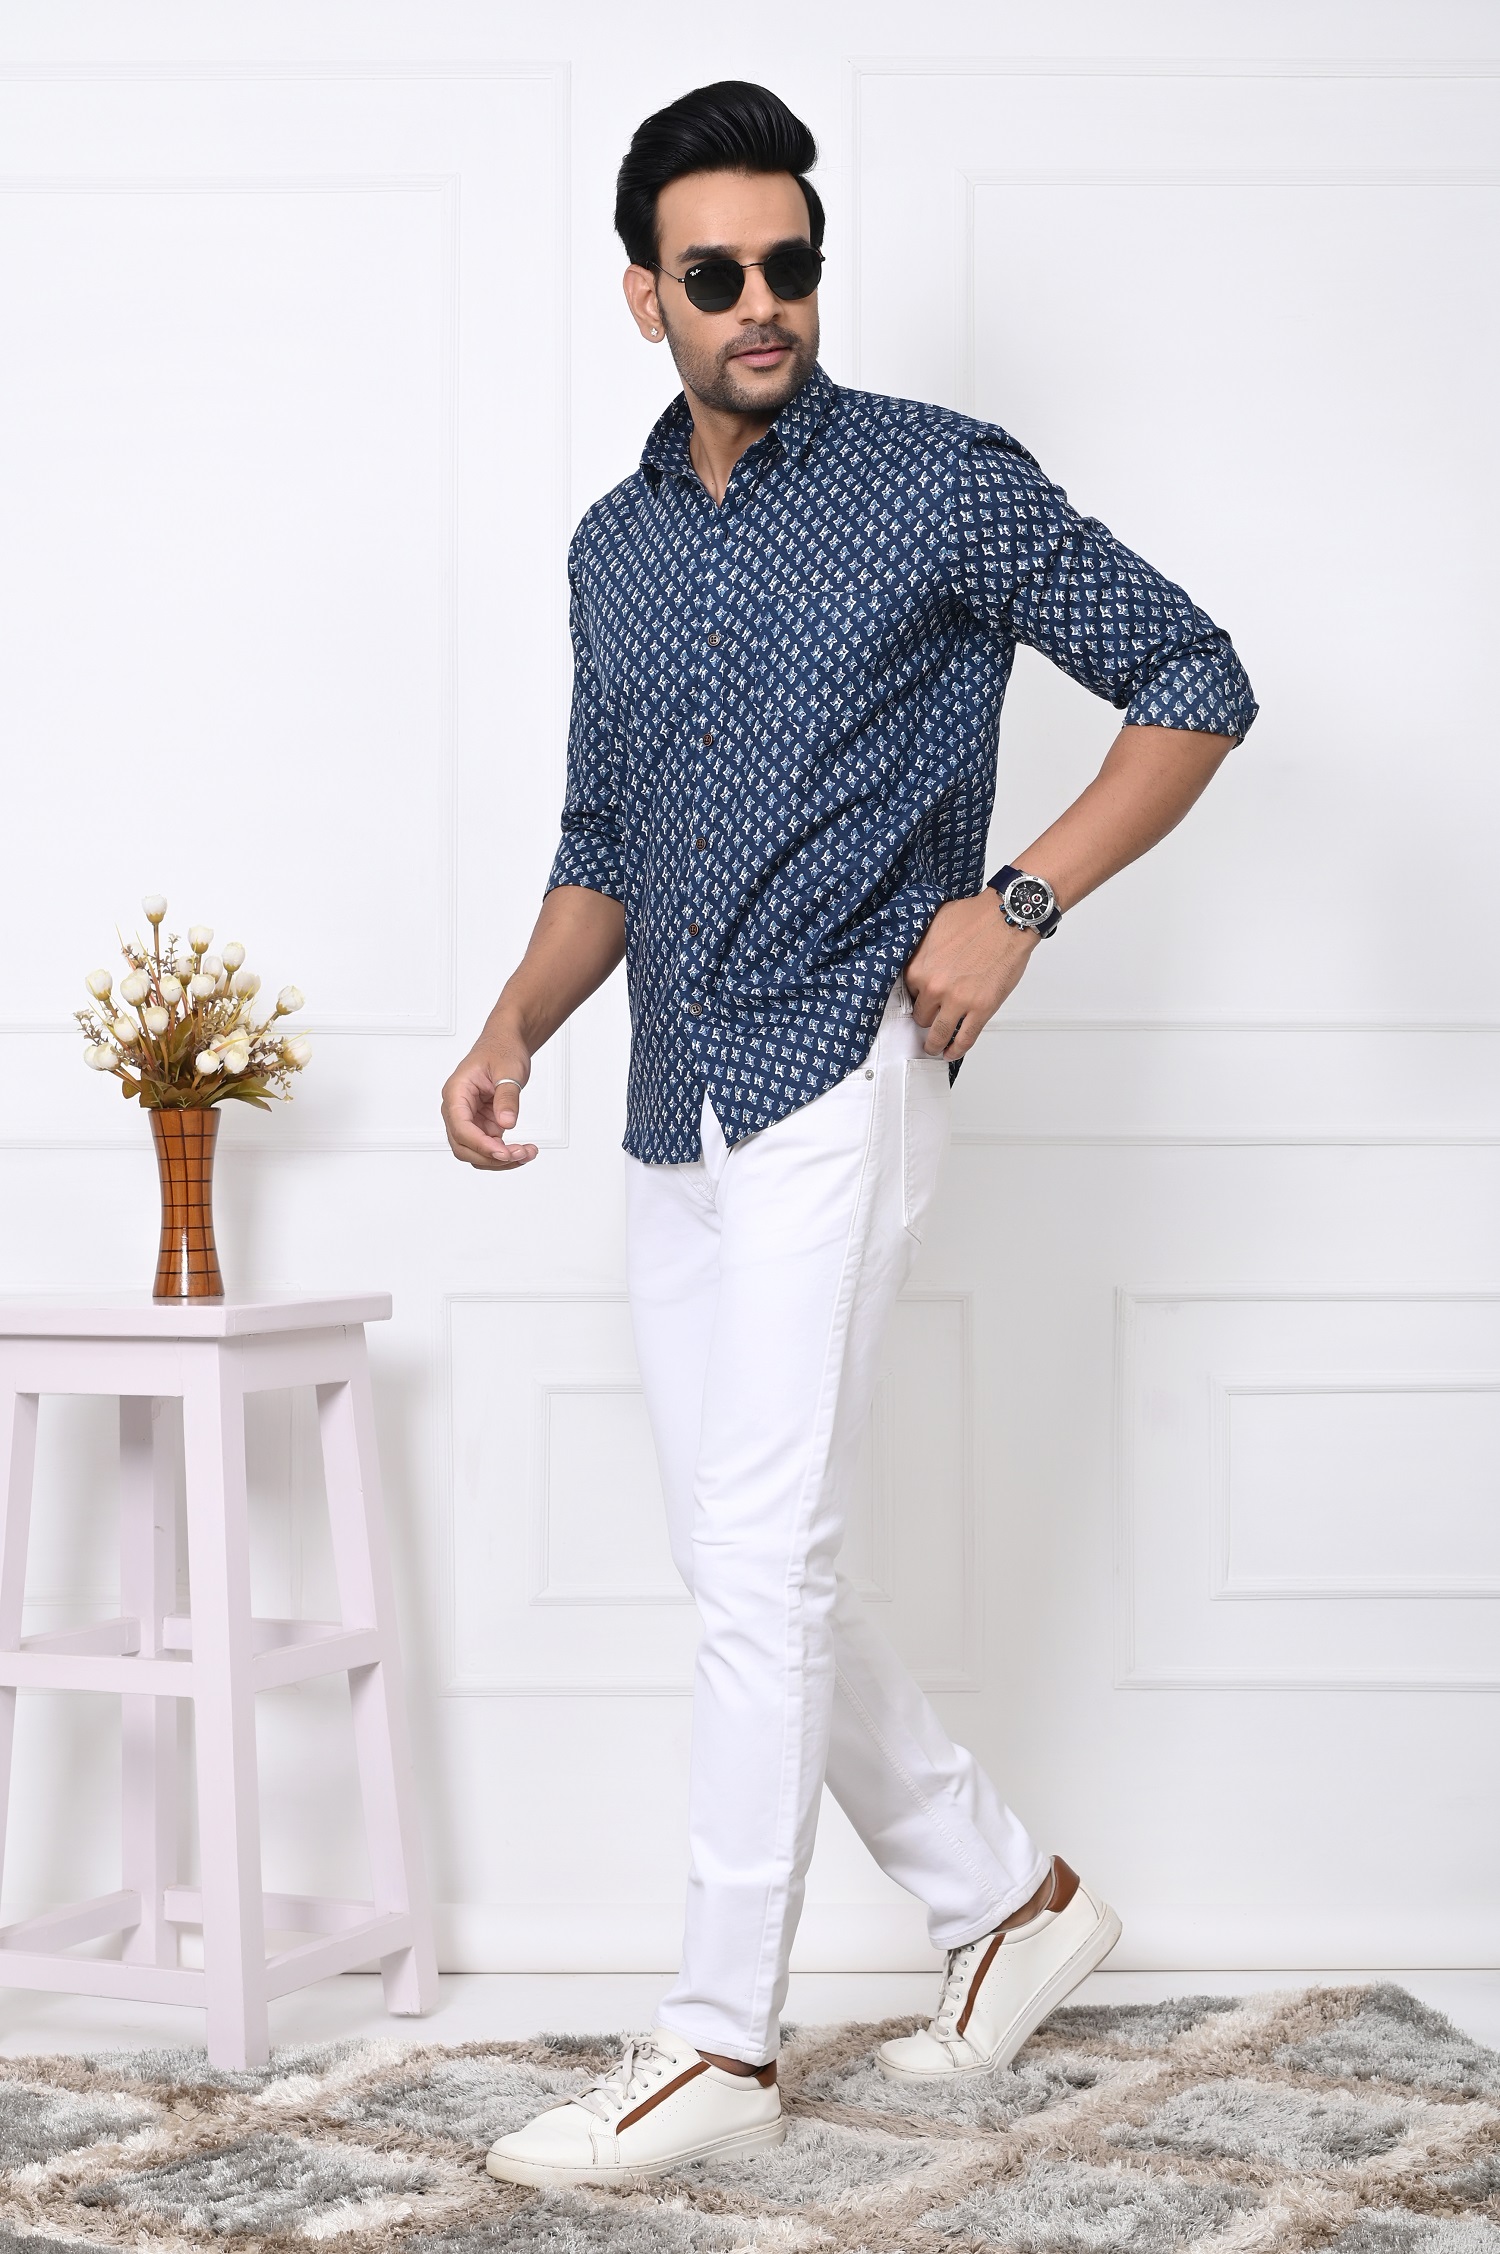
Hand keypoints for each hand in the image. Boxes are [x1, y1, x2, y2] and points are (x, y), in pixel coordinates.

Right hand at [440, 1047, 537, 1169]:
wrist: (505, 1045)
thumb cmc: (501, 1051)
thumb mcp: (508, 1070)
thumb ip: (507, 1097)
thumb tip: (506, 1123)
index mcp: (456, 1093)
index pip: (460, 1127)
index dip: (480, 1144)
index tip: (503, 1152)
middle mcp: (457, 1109)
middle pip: (463, 1146)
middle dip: (491, 1156)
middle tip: (520, 1154)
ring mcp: (469, 1120)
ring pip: (475, 1152)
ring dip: (499, 1160)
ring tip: (527, 1153)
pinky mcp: (482, 1125)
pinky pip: (488, 1148)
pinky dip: (504, 1154)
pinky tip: (523, 1151)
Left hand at [903, 891, 1038, 1057]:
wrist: (1006, 919)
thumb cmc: (975, 918)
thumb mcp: (932, 927)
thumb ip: (921, 948)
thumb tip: (918, 959)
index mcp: (917, 969)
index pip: (907, 994)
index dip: (917, 997)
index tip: (921, 1002)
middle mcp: (933, 988)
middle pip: (921, 1016)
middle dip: (926, 1017)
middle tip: (931, 1019)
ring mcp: (957, 1001)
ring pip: (937, 1034)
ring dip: (934, 1043)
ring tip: (935, 1047)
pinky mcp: (981, 1009)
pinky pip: (964, 1039)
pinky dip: (956, 1050)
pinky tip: (951, 1053)